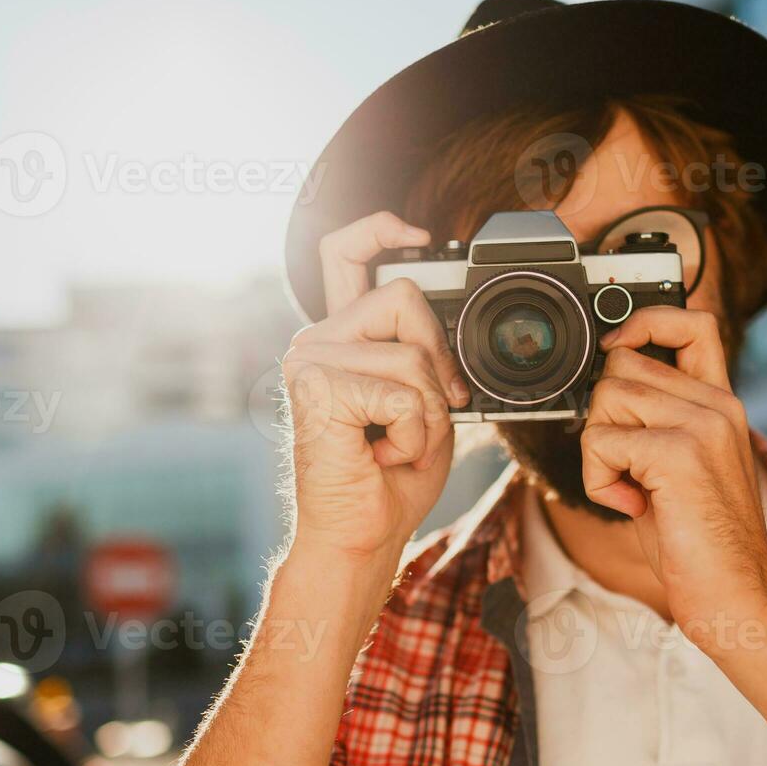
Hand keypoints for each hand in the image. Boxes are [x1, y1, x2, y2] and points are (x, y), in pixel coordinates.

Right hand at [281, 211, 471, 566]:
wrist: (362, 537)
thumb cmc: (390, 478)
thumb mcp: (425, 403)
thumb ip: (427, 356)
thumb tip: (457, 323)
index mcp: (339, 337)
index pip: (344, 253)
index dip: (381, 228)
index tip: (418, 232)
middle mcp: (315, 340)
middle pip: (404, 296)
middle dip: (438, 359)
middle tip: (429, 412)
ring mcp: (309, 361)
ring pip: (411, 350)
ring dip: (428, 411)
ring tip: (398, 442)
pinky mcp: (316, 389)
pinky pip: (404, 391)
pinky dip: (414, 432)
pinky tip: (383, 454)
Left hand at [581, 307, 766, 639]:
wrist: (738, 599)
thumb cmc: (703, 547)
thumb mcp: (679, 471)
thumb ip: (655, 425)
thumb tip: (603, 396)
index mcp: (722, 406)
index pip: (693, 324)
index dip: (646, 321)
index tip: (618, 349)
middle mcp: (718, 407)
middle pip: (624, 363)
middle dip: (604, 413)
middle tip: (625, 464)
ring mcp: (703, 426)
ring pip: (607, 397)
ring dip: (598, 451)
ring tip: (630, 490)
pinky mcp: (680, 454)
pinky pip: (601, 440)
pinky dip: (598, 479)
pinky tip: (631, 506)